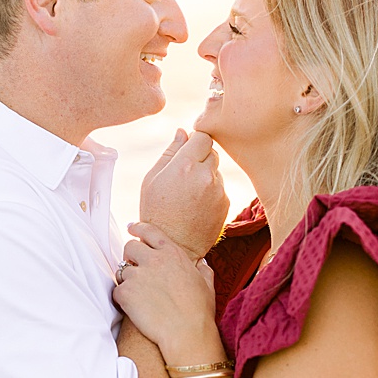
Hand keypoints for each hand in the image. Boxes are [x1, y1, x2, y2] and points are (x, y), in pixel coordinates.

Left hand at [112, 221, 220, 363]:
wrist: (187, 334)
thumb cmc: (199, 312)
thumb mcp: (207, 284)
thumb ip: (202, 269)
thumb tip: (201, 263)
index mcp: (173, 254)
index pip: (149, 231)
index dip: (137, 228)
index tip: (131, 228)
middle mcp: (153, 260)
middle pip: (129, 247)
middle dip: (129, 256)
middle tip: (134, 269)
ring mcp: (137, 276)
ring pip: (121, 270)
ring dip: (127, 280)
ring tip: (140, 295)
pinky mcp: (125, 293)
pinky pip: (116, 290)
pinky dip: (122, 299)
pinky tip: (133, 308)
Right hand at [139, 129, 227, 257]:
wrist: (172, 246)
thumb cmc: (155, 212)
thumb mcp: (152, 179)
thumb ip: (170, 152)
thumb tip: (182, 132)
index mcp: (185, 165)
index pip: (202, 136)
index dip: (194, 141)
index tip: (187, 150)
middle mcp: (206, 175)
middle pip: (211, 151)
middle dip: (200, 158)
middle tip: (183, 175)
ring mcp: (219, 190)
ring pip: (216, 170)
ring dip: (205, 175)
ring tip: (188, 195)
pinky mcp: (226, 203)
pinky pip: (220, 187)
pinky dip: (211, 191)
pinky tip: (196, 205)